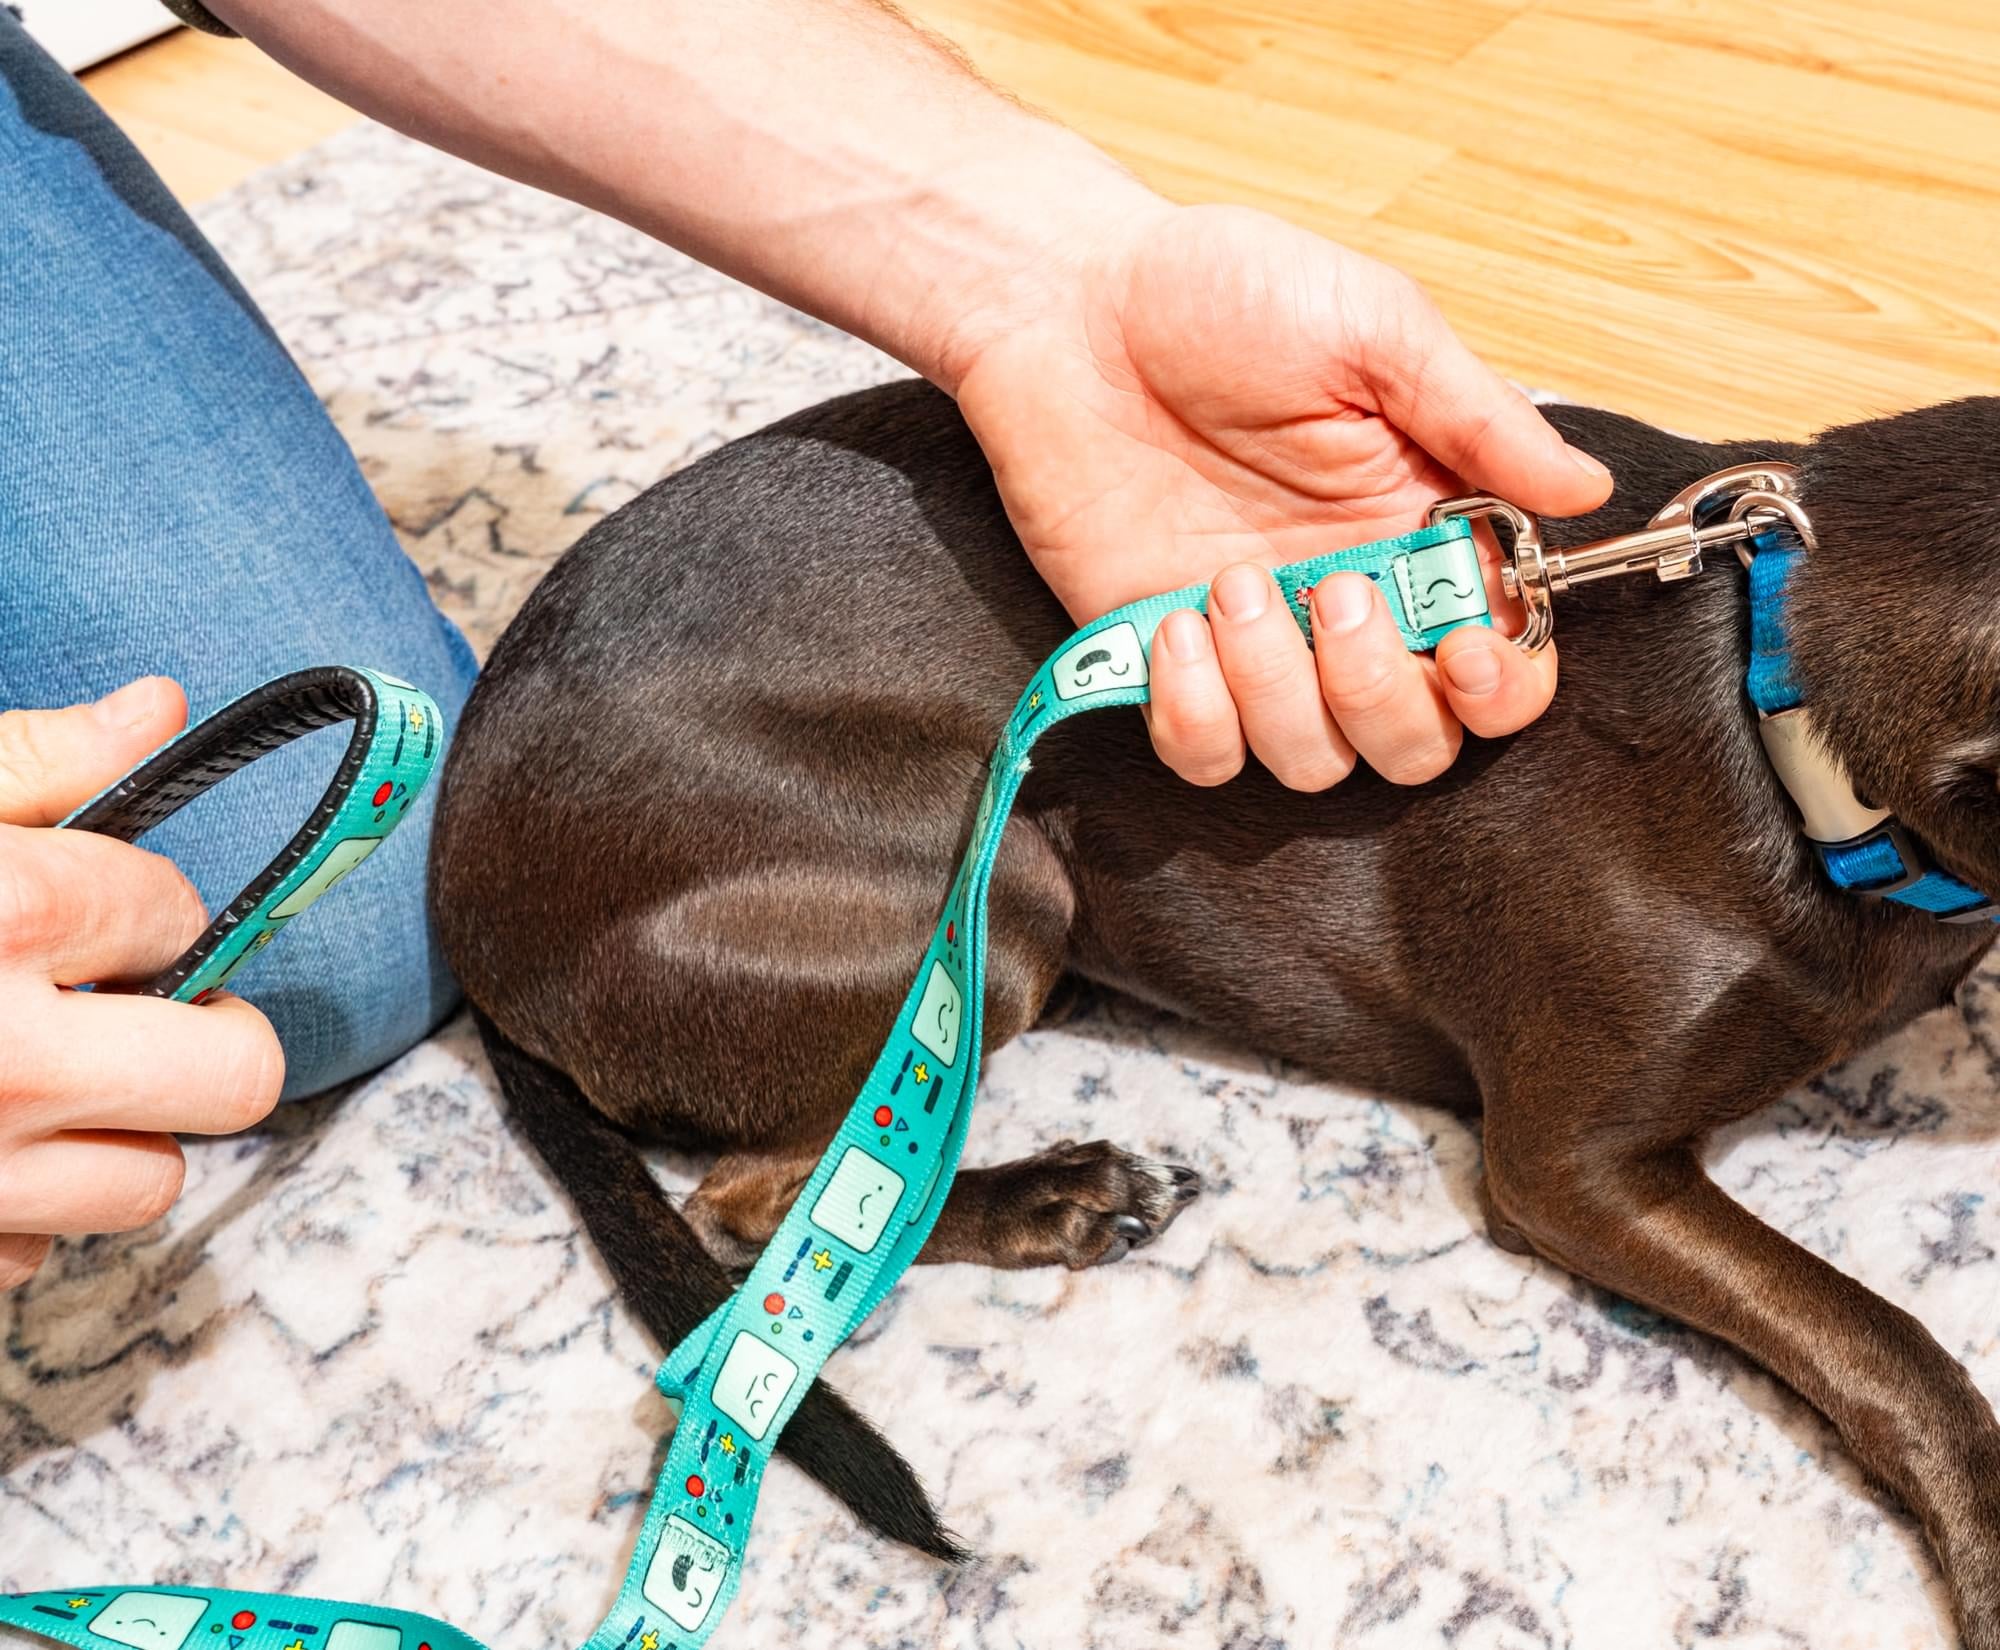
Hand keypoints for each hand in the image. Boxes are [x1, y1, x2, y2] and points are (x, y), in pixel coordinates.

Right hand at [0, 679, 282, 1290]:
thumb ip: (29, 759)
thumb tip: (161, 709)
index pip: (174, 913)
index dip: (148, 908)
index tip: (103, 911)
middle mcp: (1, 1059)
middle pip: (234, 1079)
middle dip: (201, 1037)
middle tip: (142, 1008)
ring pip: (150, 1184)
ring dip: (116, 1134)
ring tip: (38, 1085)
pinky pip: (36, 1254)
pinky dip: (16, 1208)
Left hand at [950, 200, 1612, 787]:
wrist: (1065, 304)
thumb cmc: (1217, 291)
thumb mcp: (1374, 327)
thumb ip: (1480, 421)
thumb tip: (1587, 491)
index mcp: (1421, 532)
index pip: (1502, 662)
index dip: (1501, 686)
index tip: (1466, 643)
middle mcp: (1347, 604)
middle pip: (1416, 742)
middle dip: (1384, 695)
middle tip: (1337, 591)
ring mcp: (1256, 643)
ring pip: (1313, 761)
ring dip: (1280, 692)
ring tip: (1234, 582)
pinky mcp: (1163, 660)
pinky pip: (1204, 755)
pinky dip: (1197, 715)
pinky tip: (1175, 623)